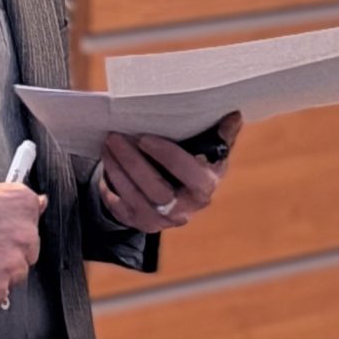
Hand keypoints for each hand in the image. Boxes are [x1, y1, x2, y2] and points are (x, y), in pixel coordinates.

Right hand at [0, 177, 43, 304]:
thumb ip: (9, 197)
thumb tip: (32, 203)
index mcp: (21, 205)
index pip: (33, 220)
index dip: (13, 227)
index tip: (1, 229)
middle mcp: (23, 234)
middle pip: (28, 250)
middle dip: (8, 249)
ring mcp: (10, 263)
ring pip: (16, 274)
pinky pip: (0, 295)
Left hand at [95, 115, 241, 232]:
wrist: (178, 192)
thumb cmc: (194, 161)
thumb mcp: (211, 147)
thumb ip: (221, 133)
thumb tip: (233, 115)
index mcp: (205, 186)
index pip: (190, 175)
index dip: (168, 157)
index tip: (146, 138)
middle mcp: (186, 209)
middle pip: (157, 190)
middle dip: (133, 162)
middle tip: (114, 137)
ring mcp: (162, 220)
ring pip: (136, 199)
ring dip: (118, 171)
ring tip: (107, 147)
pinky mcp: (141, 224)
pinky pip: (121, 210)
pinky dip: (110, 190)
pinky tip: (106, 168)